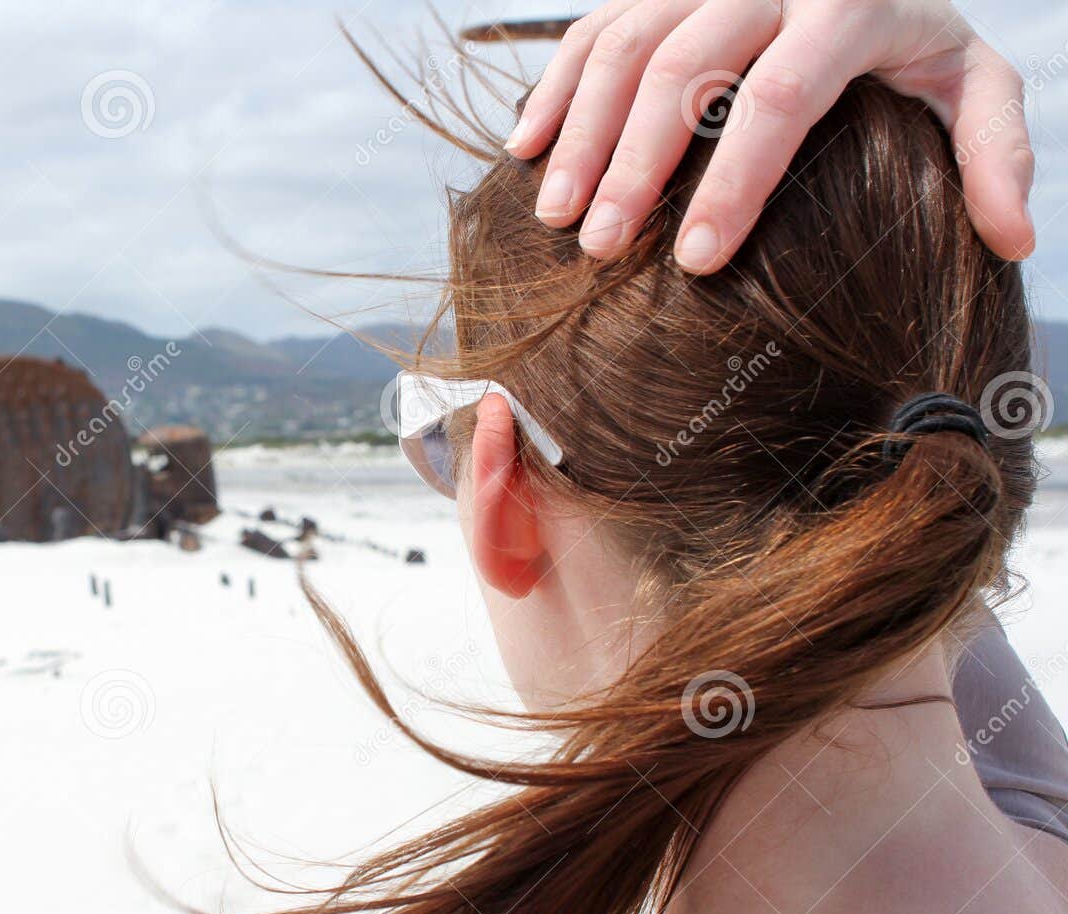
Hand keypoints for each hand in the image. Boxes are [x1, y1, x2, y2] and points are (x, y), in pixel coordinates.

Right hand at [503, 0, 1035, 271]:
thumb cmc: (911, 41)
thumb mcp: (968, 83)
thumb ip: (994, 152)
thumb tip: (1011, 241)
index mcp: (848, 2)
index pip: (781, 93)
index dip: (735, 181)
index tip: (695, 261)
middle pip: (683, 66)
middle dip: (634, 166)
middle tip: (601, 251)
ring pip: (624, 42)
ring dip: (580, 132)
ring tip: (555, 218)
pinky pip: (591, 27)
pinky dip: (554, 89)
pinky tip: (527, 150)